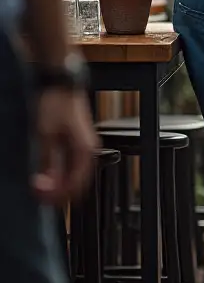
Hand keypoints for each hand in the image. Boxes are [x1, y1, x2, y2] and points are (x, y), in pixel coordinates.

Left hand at [33, 87, 98, 205]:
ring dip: (57, 184)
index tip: (41, 197)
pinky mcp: (75, 143)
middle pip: (76, 182)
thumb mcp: (45, 136)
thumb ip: (47, 162)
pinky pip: (70, 166)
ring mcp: (82, 147)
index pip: (76, 184)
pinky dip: (58, 174)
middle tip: (37, 194)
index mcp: (85, 150)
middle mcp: (87, 150)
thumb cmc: (56, 104)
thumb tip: (45, 183)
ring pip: (73, 176)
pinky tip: (46, 174)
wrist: (60, 85)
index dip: (58, 195)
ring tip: (40, 186)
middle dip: (57, 192)